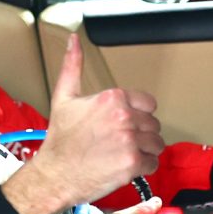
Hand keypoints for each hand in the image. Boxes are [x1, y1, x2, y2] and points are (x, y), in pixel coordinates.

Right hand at [0, 34, 162, 213]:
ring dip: (144, 150)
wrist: (55, 174)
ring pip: (156, 143)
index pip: (149, 104)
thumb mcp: (64, 97)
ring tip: (123, 154)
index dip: (138, 115)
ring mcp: (130, 140)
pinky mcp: (132, 162)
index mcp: (113, 98)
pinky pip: (153, 162)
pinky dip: (143, 167)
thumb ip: (73, 66)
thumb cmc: (60, 139)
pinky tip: (125, 166)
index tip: (124, 124)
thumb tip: (73, 39)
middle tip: (120, 142)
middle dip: (141, 134)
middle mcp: (124, 116)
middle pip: (153, 124)